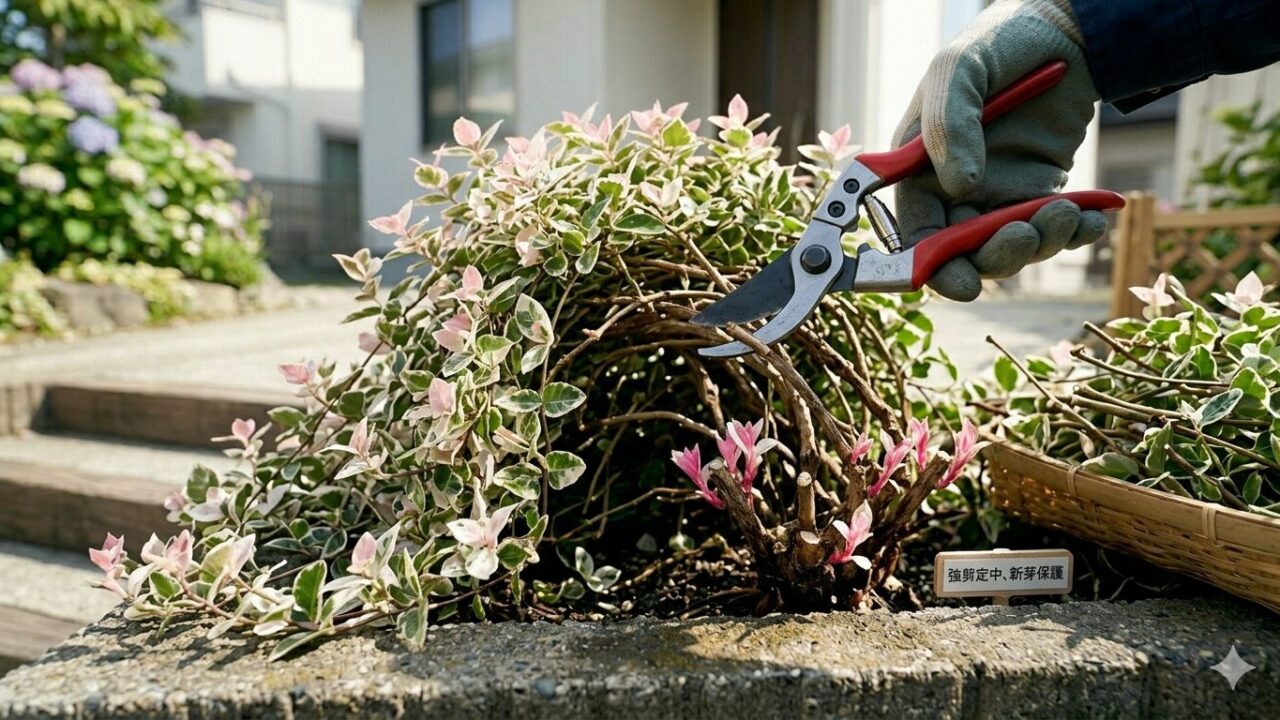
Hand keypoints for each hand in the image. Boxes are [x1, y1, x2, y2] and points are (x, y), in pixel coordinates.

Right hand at [893, 0, 1105, 300]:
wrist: (1070, 31)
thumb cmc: (1001, 43)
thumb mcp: (958, 69)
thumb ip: (948, 125)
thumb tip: (959, 186)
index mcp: (919, 171)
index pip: (917, 234)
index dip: (932, 267)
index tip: (961, 283)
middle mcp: (956, 192)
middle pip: (965, 255)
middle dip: (996, 258)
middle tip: (1024, 235)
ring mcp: (1001, 196)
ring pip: (1013, 249)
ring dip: (1040, 244)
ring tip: (1066, 212)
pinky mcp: (1043, 193)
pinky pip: (1055, 232)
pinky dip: (1075, 234)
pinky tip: (1090, 217)